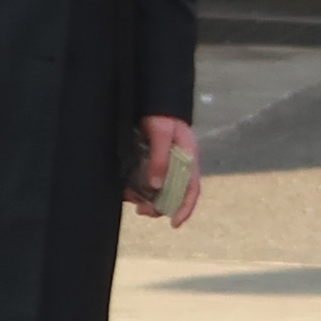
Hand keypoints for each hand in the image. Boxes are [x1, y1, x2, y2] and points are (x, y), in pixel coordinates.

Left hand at [128, 113, 201, 228]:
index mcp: (188, 158)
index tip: (174, 223)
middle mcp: (177, 165)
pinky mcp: (149, 162)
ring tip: (133, 201)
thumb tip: (156, 185)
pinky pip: (145, 181)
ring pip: (157, 191)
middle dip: (159, 207)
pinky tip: (128, 191)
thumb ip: (160, 158)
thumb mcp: (162, 134)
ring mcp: (163, 165)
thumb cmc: (161, 113)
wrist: (150, 97)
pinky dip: (137, 189)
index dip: (185, 208)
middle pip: (173, 194)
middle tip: (143, 212)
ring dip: (146, 200)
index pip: (192, 188)